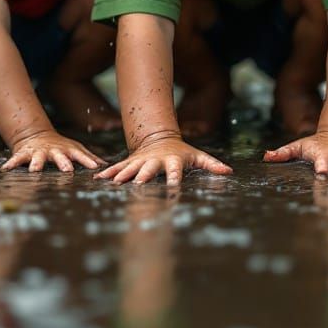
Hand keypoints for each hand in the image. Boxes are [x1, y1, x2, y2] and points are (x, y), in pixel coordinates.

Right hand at [1, 130, 106, 172]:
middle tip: (68, 170)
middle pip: (60, 157)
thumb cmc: (59, 147)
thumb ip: (88, 157)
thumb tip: (106, 165)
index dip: (88, 161)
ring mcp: (38, 152)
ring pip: (37, 159)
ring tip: (34, 171)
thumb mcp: (75, 149)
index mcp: (67, 151)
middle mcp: (53, 151)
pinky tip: (5, 169)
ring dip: (36, 164)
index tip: (95, 168)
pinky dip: (11, 164)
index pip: (80, 156)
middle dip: (63, 163)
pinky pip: (16, 159)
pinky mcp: (24, 154)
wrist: (36, 136)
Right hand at [95, 134, 232, 184]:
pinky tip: (98, 179)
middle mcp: (156, 160)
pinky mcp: (131, 162)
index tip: (173, 188)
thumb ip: (213, 164)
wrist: (161, 139)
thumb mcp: (198, 156)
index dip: (175, 178)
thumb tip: (229, 171)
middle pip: (149, 169)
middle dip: (143, 177)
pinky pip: (118, 168)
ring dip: (123, 175)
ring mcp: (142, 161)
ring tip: (114, 183)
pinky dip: (108, 173)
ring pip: (131, 168)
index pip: (175, 171)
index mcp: (173, 160)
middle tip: (137, 185)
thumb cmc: (182, 153)